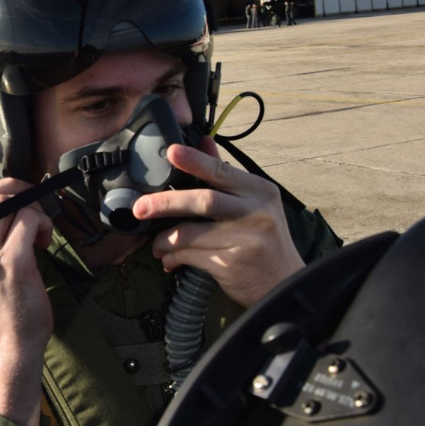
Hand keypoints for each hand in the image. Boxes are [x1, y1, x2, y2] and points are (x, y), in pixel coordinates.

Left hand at [132, 137, 304, 307]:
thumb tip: (204, 142)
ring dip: (165, 239)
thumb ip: (226, 175)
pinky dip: (174, 257)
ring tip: (156, 245)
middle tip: (140, 207)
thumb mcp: (254, 203)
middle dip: (166, 202)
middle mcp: (255, 212)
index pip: (221, 171)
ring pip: (190, 233)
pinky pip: (191, 256)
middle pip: (203, 200)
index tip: (172, 152)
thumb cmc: (264, 239)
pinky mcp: (232, 264)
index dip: (195, 160)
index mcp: (259, 191)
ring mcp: (245, 239)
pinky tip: (170, 260)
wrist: (284, 283)